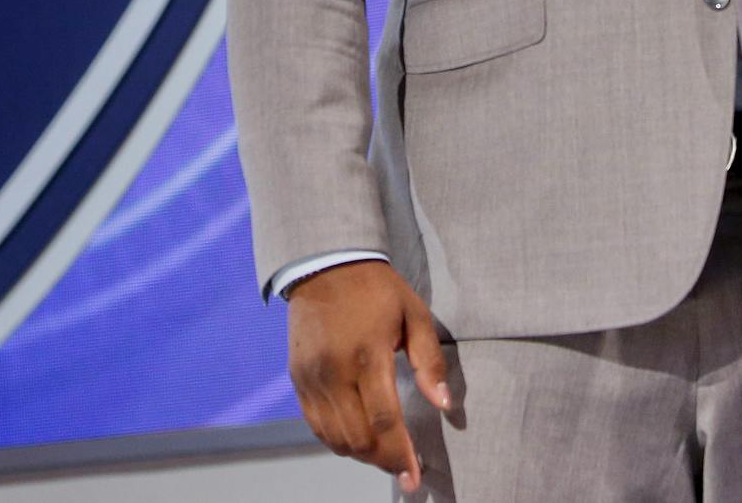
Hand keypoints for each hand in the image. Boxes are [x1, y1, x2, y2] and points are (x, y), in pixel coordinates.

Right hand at [286, 260, 450, 492]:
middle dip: (383, 459)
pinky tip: (356, 438)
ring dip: (360, 454)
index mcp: (368, 354)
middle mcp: (335, 370)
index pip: (385, 419)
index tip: (414, 477)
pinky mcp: (298, 378)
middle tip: (403, 466)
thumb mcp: (414, 315)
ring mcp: (311, 376)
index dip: (401, 454)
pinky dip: (336, 440)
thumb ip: (430, 361)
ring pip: (335, 438)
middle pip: (358, 437)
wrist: (324, 265)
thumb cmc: (377, 290)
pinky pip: (316, 424)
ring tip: (382, 454)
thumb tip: (444, 405)